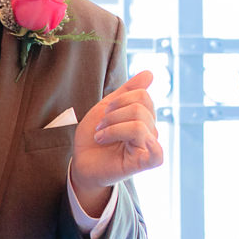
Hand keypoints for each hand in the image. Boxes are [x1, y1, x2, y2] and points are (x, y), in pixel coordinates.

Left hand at [70, 70, 162, 211]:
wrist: (81, 161)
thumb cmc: (95, 136)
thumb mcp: (107, 108)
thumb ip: (128, 91)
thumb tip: (150, 73)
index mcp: (143, 117)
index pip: (143, 96)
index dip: (120, 100)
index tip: (104, 113)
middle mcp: (149, 132)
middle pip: (140, 109)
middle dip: (113, 116)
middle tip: (100, 128)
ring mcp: (146, 148)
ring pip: (139, 126)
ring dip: (112, 129)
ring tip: (101, 138)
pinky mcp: (141, 164)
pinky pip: (157, 155)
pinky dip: (151, 146)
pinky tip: (135, 144)